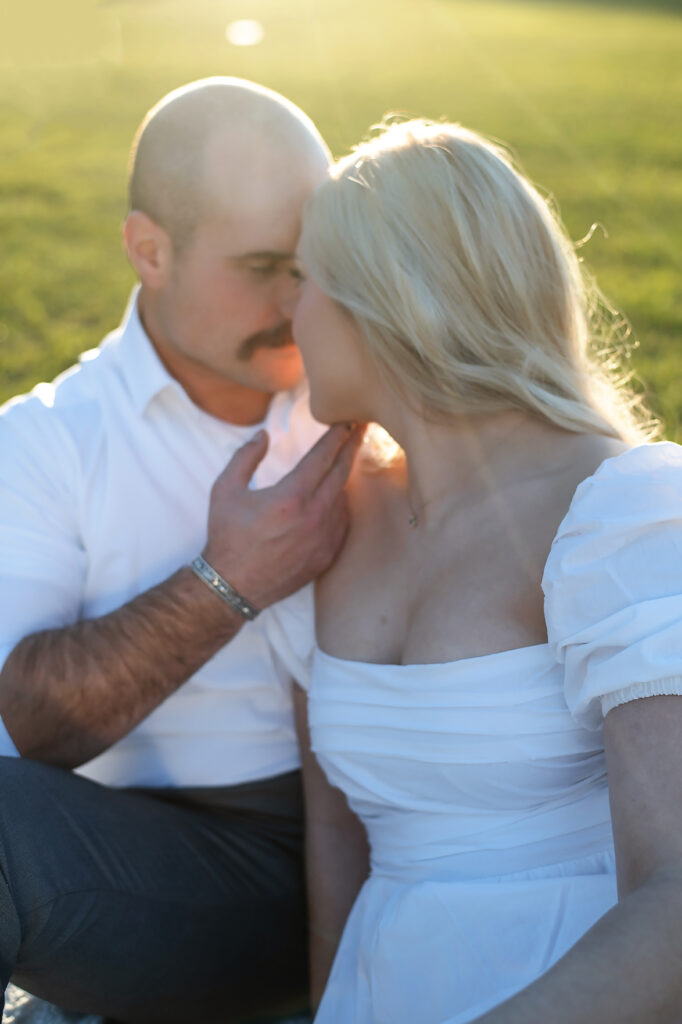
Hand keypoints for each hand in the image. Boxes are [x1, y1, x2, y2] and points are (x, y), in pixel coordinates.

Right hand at [203, 423, 364, 608]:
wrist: (233, 585)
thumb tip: (263, 435)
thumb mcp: (225, 489)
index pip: (323, 456)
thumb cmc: (227, 535)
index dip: (337, 435)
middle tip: (361, 428)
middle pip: (343, 472)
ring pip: (343, 498)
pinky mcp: (327, 554)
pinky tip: (335, 497)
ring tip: (343, 461)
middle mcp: (314, 515)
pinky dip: (340, 506)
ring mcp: (324, 537)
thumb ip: (245, 456)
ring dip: (343, 477)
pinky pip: (342, 522)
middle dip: (352, 446)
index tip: (347, 420)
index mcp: (292, 496)